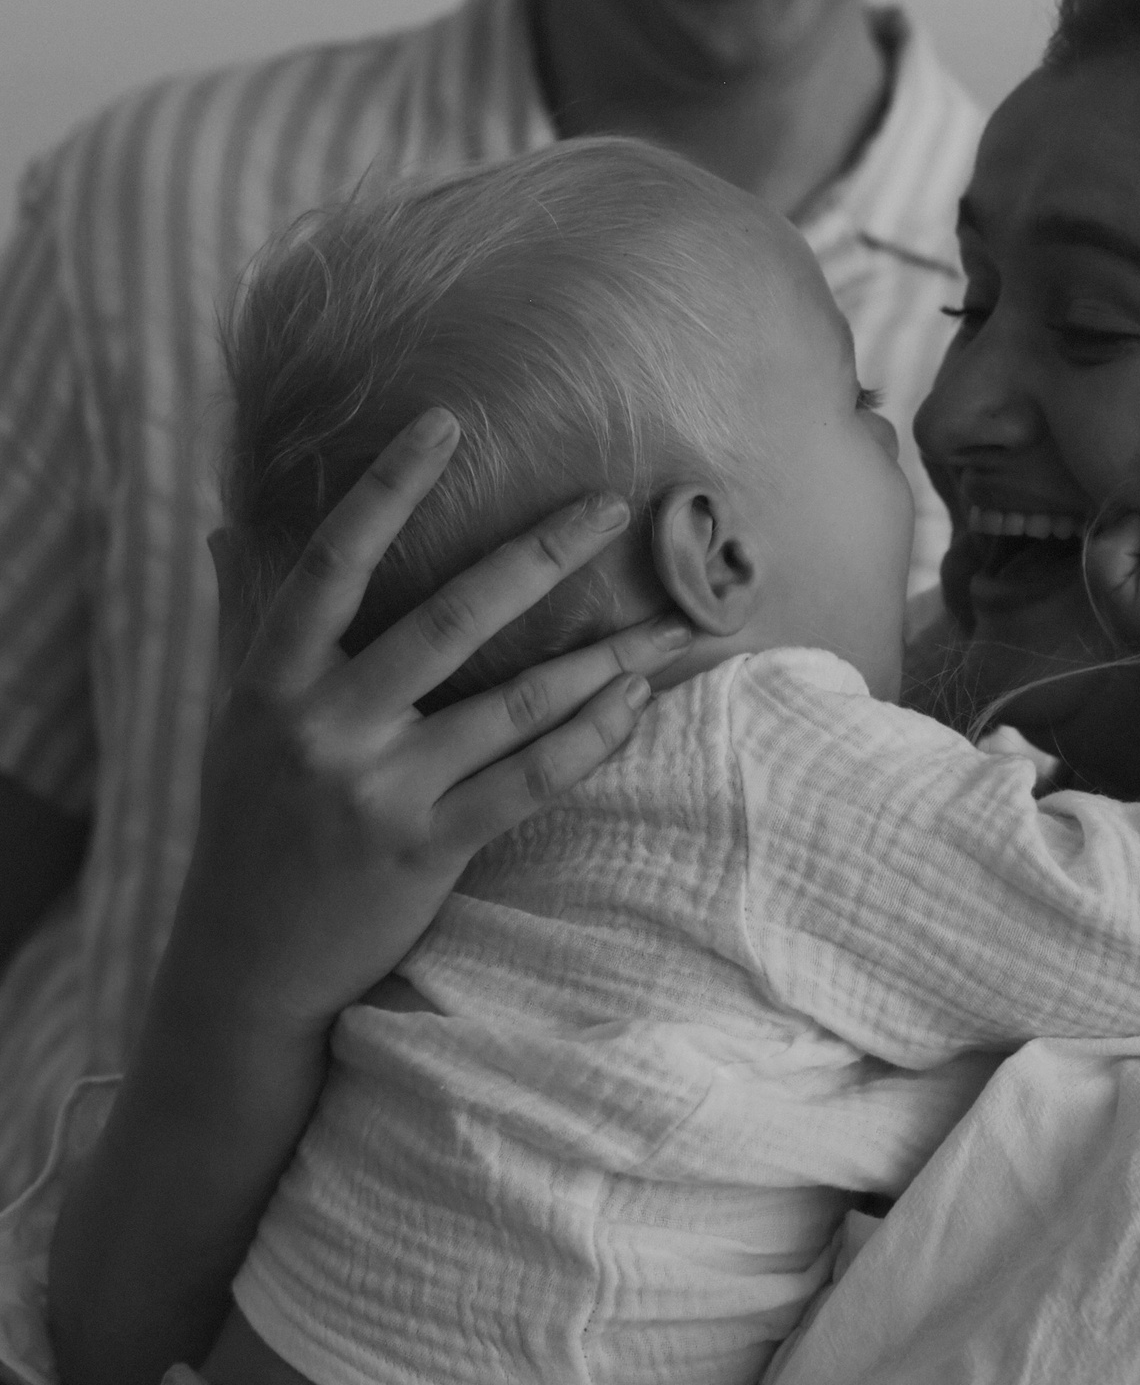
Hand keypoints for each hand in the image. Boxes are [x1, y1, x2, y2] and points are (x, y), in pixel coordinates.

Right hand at [172, 408, 691, 1037]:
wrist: (247, 964)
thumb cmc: (249, 824)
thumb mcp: (233, 719)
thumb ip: (242, 617)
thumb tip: (225, 524)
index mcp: (273, 681)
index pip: (334, 562)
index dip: (387, 487)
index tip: (445, 420)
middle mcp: (325, 727)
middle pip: (449, 617)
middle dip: (540, 554)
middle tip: (612, 504)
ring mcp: (379, 791)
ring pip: (514, 704)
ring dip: (602, 657)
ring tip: (669, 623)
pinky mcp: (428, 851)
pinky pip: (529, 783)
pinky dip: (590, 739)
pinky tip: (636, 702)